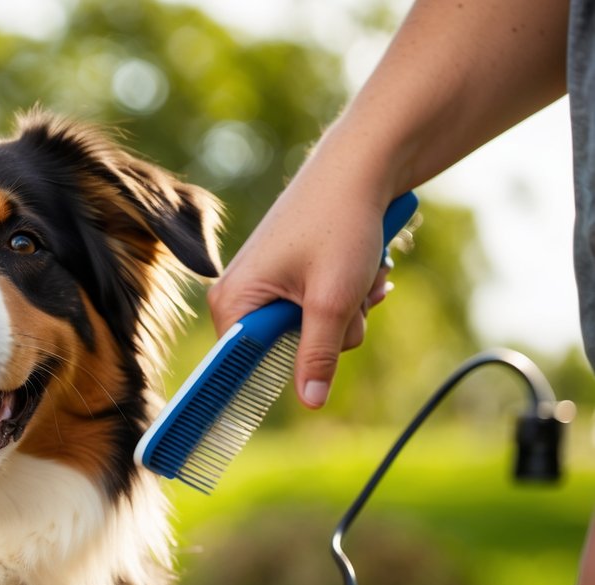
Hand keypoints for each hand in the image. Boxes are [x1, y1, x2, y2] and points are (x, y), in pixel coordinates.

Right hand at [206, 160, 396, 408]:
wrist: (362, 168)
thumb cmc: (339, 224)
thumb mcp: (332, 300)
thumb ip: (318, 355)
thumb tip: (310, 402)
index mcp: (233, 302)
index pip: (236, 368)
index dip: (263, 383)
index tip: (262, 405)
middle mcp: (240, 295)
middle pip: (283, 352)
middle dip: (328, 335)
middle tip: (351, 304)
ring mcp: (266, 285)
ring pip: (310, 332)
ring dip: (346, 315)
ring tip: (361, 279)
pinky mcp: (290, 276)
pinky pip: (318, 310)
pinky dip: (346, 297)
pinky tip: (360, 271)